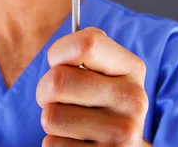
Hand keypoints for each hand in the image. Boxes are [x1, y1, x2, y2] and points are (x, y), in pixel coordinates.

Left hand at [36, 27, 150, 145]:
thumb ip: (88, 48)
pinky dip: (56, 143)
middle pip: (57, 81)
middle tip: (57, 97)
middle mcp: (133, 100)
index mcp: (132, 68)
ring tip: (71, 121)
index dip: (59, 51)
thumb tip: (67, 41)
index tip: (58, 61)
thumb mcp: (103, 70)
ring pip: (50, 116)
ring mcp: (121, 134)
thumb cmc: (100, 100)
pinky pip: (52, 144)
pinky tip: (76, 141)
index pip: (85, 44)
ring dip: (51, 119)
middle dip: (45, 90)